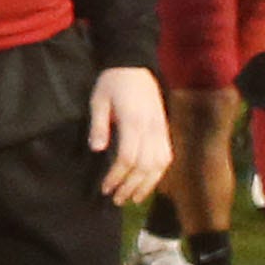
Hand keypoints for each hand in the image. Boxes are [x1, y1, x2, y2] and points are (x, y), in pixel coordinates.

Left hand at [87, 64, 171, 207]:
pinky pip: (167, 156)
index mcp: (134, 120)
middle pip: (145, 165)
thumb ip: (98, 125)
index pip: (128, 158)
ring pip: (160, 164)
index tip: (105, 188)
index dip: (117, 176)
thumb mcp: (98, 101)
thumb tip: (97, 150)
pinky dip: (158, 173)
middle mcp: (151, 127)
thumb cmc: (112, 83)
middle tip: (116, 200)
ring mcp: (161, 128)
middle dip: (130, 186)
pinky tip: (147, 183)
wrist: (134, 64)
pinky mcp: (165, 129)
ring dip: (147, 184)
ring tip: (132, 198)